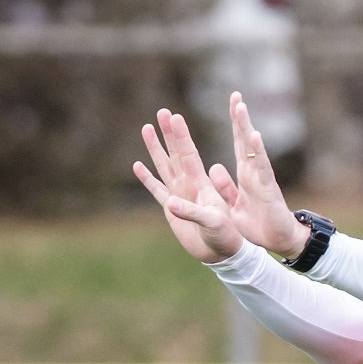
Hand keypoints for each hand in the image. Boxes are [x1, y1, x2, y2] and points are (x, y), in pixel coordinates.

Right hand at [133, 109, 243, 263]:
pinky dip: (147, 179)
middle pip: (176, 153)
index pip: (189, 154)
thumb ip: (192, 212)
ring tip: (146, 128)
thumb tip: (171, 203)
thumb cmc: (225, 235)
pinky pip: (157, 190)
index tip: (175, 117)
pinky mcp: (171, 209)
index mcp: (202, 184)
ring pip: (164, 166)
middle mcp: (189, 184)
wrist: (222, 251)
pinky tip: (138, 165)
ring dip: (155, 148)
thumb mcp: (212, 222)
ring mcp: (179, 195)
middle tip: (162, 112)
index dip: (182, 136)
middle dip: (168, 133)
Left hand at [211, 92, 309, 258]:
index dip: (235, 125)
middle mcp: (254, 172)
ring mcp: (261, 178)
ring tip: (241, 108)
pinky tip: (254, 135)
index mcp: (245, 174)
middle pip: (245, 140)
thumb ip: (225, 187)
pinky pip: (262, 167)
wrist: (279, 241)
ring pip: (253, 148)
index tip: (232, 104)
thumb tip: (214, 167)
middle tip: (236, 95)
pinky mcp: (268, 188)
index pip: (238, 145)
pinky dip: (258, 151)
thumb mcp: (234, 205)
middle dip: (240, 118)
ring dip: (246, 127)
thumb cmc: (259, 224)